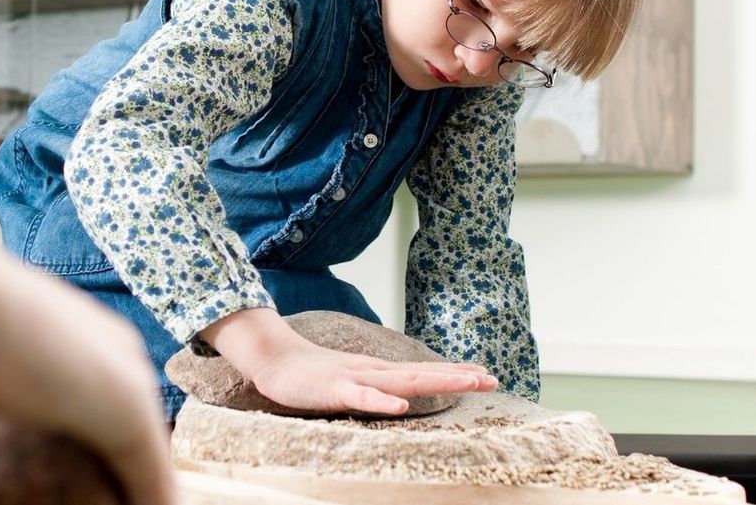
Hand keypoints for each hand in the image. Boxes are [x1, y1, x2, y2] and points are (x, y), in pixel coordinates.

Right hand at [201, 308, 496, 414]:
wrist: (274, 360)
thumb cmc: (312, 374)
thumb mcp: (351, 381)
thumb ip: (375, 387)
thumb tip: (400, 396)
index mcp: (378, 371)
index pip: (423, 371)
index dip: (454, 372)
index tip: (486, 374)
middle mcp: (373, 371)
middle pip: (422, 373)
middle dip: (458, 377)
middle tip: (492, 379)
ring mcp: (355, 378)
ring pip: (401, 382)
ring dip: (436, 381)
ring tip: (466, 383)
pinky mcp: (334, 389)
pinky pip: (361, 398)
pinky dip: (382, 402)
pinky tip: (401, 407)